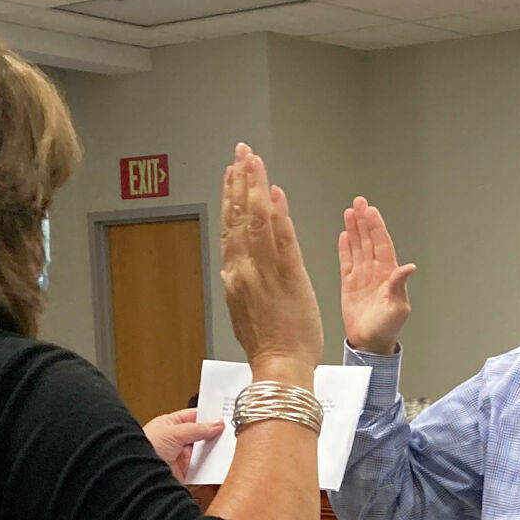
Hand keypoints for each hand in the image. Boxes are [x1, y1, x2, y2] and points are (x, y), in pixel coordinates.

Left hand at [143, 408, 222, 483]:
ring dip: (214, 451)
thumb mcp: (174, 432)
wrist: (137, 474)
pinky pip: (203, 469)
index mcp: (171, 425)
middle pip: (202, 435)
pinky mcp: (186, 473)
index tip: (224, 416)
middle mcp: (177, 440)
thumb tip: (216, 423)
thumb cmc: (143, 448)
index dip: (209, 416)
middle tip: (229, 432)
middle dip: (214, 435)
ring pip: (205, 452)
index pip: (195, 416)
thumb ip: (197, 428)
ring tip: (226, 447)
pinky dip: (212, 467)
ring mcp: (182, 457)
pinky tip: (219, 463)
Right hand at [220, 143, 321, 378]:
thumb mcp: (245, 308)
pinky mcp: (288, 276)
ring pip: (256, 221)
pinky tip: (274, 191)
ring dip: (255, 186)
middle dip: (239, 180)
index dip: (230, 197)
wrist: (281, 366)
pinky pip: (281, 238)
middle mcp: (244, 269)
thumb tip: (237, 264)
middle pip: (239, 216)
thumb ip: (242, 280)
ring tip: (254, 160)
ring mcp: (265, 272)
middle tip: (241, 152)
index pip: (231, 228)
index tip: (231, 173)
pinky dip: (277, 213)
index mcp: (235, 276)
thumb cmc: (269, 344)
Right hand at [338, 197, 414, 355]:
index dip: (376, 227)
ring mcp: (362, 276)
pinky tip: (344, 235)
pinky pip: (346, 261)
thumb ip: (400, 285)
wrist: (369, 344)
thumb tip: (409, 267)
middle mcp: (376, 272)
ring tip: (349, 212)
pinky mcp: (350, 284)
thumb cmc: (387, 329)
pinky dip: (345, 247)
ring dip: (354, 229)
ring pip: (358, 247)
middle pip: (369, 240)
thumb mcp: (397, 308)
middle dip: (364, 221)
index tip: (371, 211)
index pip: (382, 244)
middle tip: (358, 202)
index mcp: (388, 274)